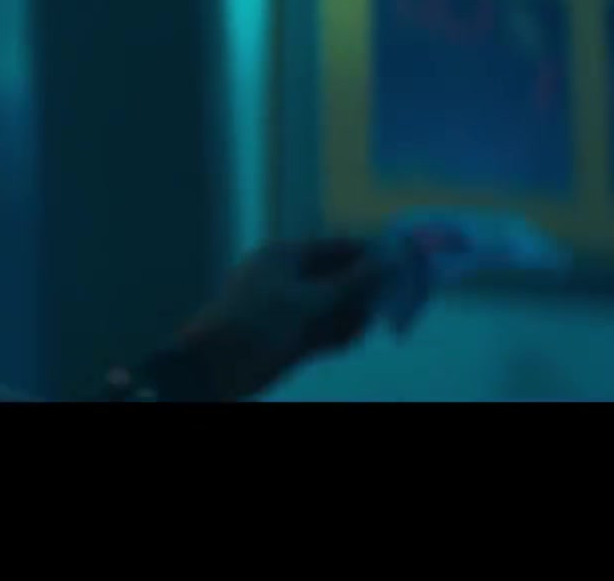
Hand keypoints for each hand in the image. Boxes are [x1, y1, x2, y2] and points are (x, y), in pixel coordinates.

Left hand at [171, 237, 385, 400]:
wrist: (215, 366)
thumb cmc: (256, 321)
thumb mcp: (307, 300)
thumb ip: (350, 283)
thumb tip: (387, 261)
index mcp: (284, 258)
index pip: (334, 248)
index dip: (366, 254)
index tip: (399, 261)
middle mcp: (289, 280)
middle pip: (337, 279)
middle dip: (362, 289)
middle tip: (395, 298)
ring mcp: (290, 310)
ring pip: (333, 308)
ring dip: (351, 315)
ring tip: (365, 323)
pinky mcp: (291, 338)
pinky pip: (324, 331)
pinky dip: (338, 334)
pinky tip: (350, 338)